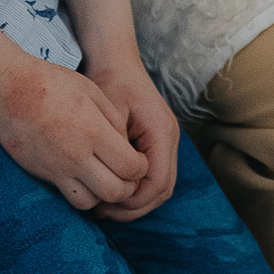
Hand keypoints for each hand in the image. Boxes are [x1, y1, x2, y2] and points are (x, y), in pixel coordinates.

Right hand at [0, 35, 151, 210]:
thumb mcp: (90, 90)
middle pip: (116, 192)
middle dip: (128, 187)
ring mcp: (56, 168)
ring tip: (104, 178)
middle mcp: (77, 155)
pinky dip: (81, 194)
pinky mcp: (41, 174)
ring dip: (103, 195)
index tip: (137, 160)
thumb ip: (113, 119)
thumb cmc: (50, 82)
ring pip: (91, 203)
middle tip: (125, 174)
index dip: (141, 168)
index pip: (131, 168)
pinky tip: (82, 178)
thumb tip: (127, 146)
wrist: (6, 87)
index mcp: (93, 130)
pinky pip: (68, 198)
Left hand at [82, 51, 180, 221]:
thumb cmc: (109, 81)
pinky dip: (136, 188)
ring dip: (135, 200)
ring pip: (160, 186)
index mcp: (161, 131)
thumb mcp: (107, 113)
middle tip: (104, 213)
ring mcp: (166, 141)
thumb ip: (114, 147)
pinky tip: (112, 189)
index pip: (158, 182)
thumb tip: (112, 183)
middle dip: (135, 207)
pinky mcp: (157, 142)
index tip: (106, 205)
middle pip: (162, 189)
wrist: (116, 59)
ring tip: (106, 207)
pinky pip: (153, 174)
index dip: (134, 201)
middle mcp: (169, 138)